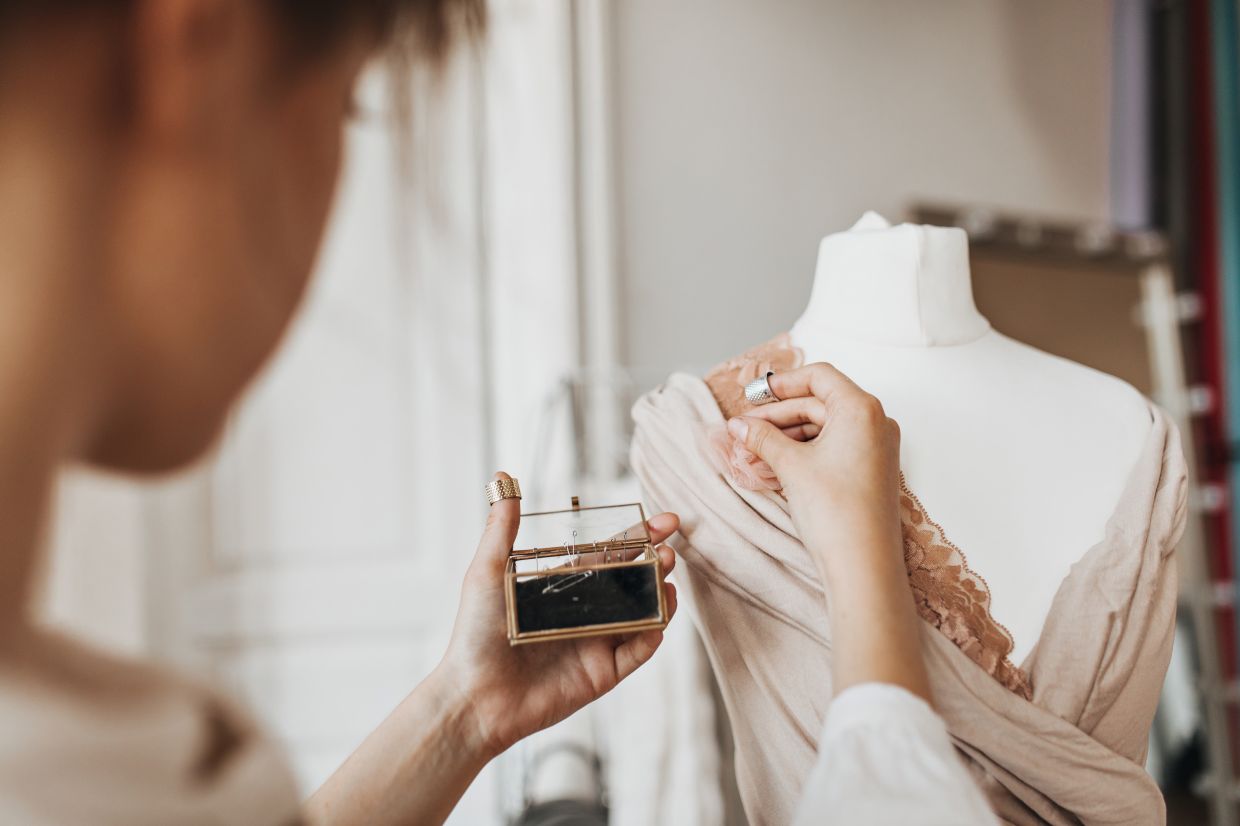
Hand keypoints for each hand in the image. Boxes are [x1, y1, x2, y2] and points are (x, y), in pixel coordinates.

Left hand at [436, 473, 678, 757]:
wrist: (474, 695)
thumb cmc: (473, 634)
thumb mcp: (487, 571)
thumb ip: (502, 528)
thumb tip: (503, 479)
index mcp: (563, 586)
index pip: (610, 556)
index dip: (638, 538)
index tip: (663, 522)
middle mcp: (584, 612)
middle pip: (632, 582)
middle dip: (655, 563)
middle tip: (668, 551)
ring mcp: (596, 643)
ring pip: (642, 615)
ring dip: (659, 596)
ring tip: (667, 577)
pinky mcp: (602, 674)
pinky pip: (637, 653)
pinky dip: (653, 635)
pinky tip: (660, 616)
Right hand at [727, 363, 901, 574]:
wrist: (863, 565)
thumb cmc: (836, 511)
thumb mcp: (791, 466)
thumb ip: (762, 438)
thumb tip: (738, 425)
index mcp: (862, 409)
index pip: (819, 376)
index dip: (782, 383)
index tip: (753, 394)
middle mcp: (875, 423)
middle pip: (818, 403)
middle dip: (777, 417)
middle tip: (744, 430)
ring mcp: (874, 448)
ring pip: (822, 429)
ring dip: (784, 439)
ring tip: (750, 454)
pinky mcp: (869, 471)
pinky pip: (831, 450)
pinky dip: (801, 454)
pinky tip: (770, 468)